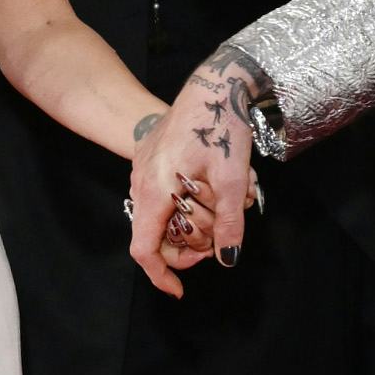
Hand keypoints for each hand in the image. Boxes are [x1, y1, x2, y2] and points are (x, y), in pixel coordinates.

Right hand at [129, 53, 262, 296]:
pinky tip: (219, 182)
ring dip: (200, 216)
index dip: (160, 275)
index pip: (145, 249)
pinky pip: (169, 195)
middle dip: (194, 240)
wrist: (213, 84)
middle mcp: (142, 185)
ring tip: (232, 196)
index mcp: (155, 191)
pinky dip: (194, 199)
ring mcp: (145, 172)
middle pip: (160, 237)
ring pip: (168, 216)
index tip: (179, 290)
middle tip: (225, 230)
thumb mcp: (232, 180)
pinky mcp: (154, 162)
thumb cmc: (219, 127)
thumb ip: (229, 223)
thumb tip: (227, 258)